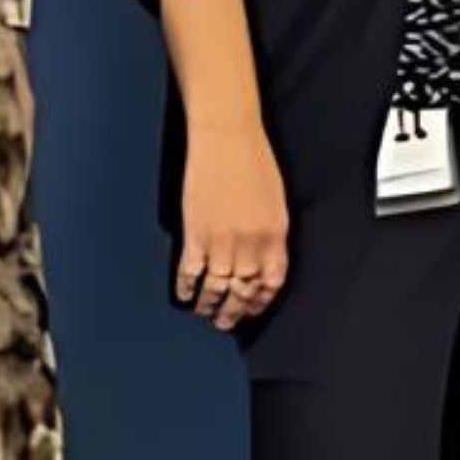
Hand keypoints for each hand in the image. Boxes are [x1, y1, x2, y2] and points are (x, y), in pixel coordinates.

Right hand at [173, 120, 290, 327]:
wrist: (226, 137)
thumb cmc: (254, 160)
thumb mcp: (276, 201)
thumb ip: (271, 233)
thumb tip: (263, 258)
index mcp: (274, 235)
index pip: (271, 282)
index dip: (260, 300)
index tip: (253, 307)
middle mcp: (250, 244)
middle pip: (243, 290)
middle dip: (234, 311)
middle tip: (226, 322)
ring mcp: (221, 241)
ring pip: (216, 287)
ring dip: (209, 304)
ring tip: (205, 313)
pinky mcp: (195, 233)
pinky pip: (190, 270)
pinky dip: (186, 286)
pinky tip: (184, 294)